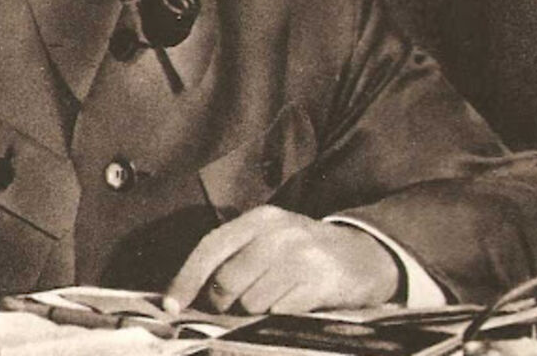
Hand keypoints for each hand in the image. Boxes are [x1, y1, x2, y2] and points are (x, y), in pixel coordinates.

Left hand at [164, 206, 398, 314]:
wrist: (365, 255)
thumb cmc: (304, 252)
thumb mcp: (270, 239)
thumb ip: (233, 257)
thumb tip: (187, 295)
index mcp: (259, 219)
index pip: (210, 247)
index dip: (185, 279)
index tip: (171, 306)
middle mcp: (278, 233)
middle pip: (226, 281)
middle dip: (222, 303)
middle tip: (235, 308)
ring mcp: (300, 256)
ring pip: (251, 302)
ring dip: (254, 312)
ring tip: (273, 300)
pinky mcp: (320, 282)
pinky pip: (279, 313)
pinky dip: (279, 316)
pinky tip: (291, 304)